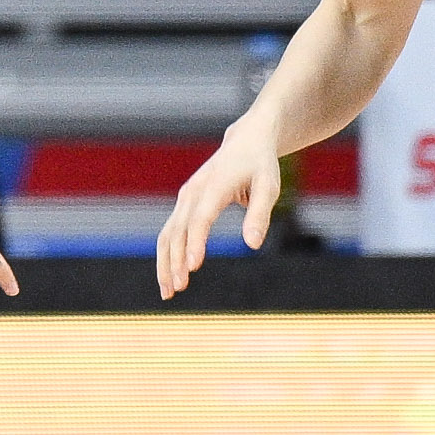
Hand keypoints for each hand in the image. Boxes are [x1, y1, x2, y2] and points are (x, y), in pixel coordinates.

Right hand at [155, 120, 284, 297]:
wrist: (245, 141)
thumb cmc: (260, 165)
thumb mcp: (269, 187)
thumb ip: (260, 215)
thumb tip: (252, 245)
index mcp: (214, 187)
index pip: (200, 219)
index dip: (195, 242)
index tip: (193, 267)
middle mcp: (192, 193)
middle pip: (176, 231)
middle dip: (174, 261)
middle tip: (178, 289)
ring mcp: (185, 199)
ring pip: (167, 235)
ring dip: (165, 263)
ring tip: (169, 292)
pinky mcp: (184, 205)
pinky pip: (170, 233)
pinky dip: (167, 255)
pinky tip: (171, 276)